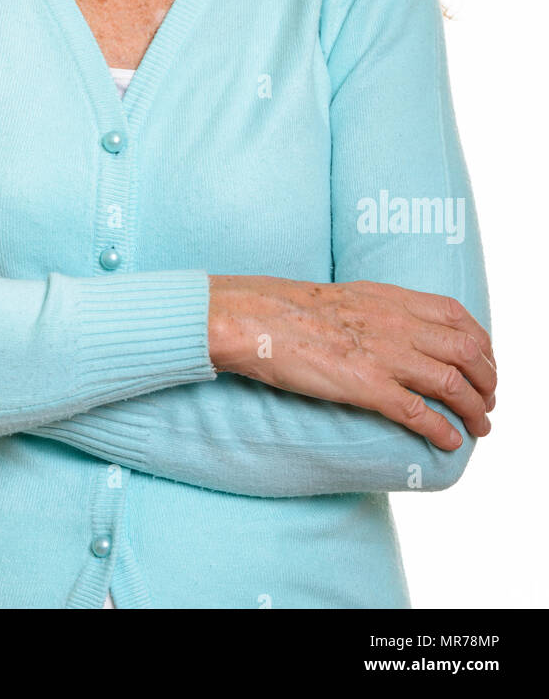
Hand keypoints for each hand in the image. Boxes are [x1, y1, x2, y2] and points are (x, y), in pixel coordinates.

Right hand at [208, 275, 496, 449]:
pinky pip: (419, 413)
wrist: (253, 318)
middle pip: (466, 351)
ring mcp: (383, 354)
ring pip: (452, 384)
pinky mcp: (365, 386)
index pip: (458, 316)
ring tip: (479, 427)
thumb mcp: (345, 296)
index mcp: (390, 299)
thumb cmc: (288, 309)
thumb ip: (378, 311)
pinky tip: (448, 443)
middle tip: (487, 401)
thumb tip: (395, 330)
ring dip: (474, 410)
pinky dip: (441, 431)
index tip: (483, 363)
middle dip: (487, 380)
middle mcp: (395, 323)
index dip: (481, 343)